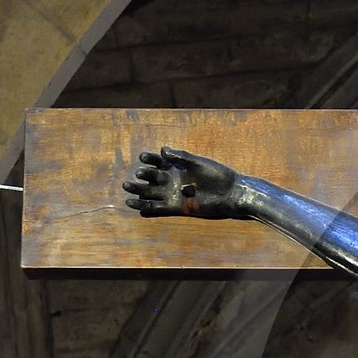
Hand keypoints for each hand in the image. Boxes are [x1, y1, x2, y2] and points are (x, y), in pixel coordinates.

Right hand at [123, 147, 245, 218]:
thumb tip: (162, 150)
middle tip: (137, 173)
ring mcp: (174, 194)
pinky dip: (146, 207)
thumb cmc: (217, 175)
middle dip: (144, 175)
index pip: (159, 161)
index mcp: (177, 167)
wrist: (230, 194)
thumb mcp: (199, 163)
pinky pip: (157, 208)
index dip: (150, 159)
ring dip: (139, 191)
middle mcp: (173, 180)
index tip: (143, 157)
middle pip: (153, 177)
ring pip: (151, 193)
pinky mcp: (177, 208)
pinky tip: (134, 205)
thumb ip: (181, 157)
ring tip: (127, 188)